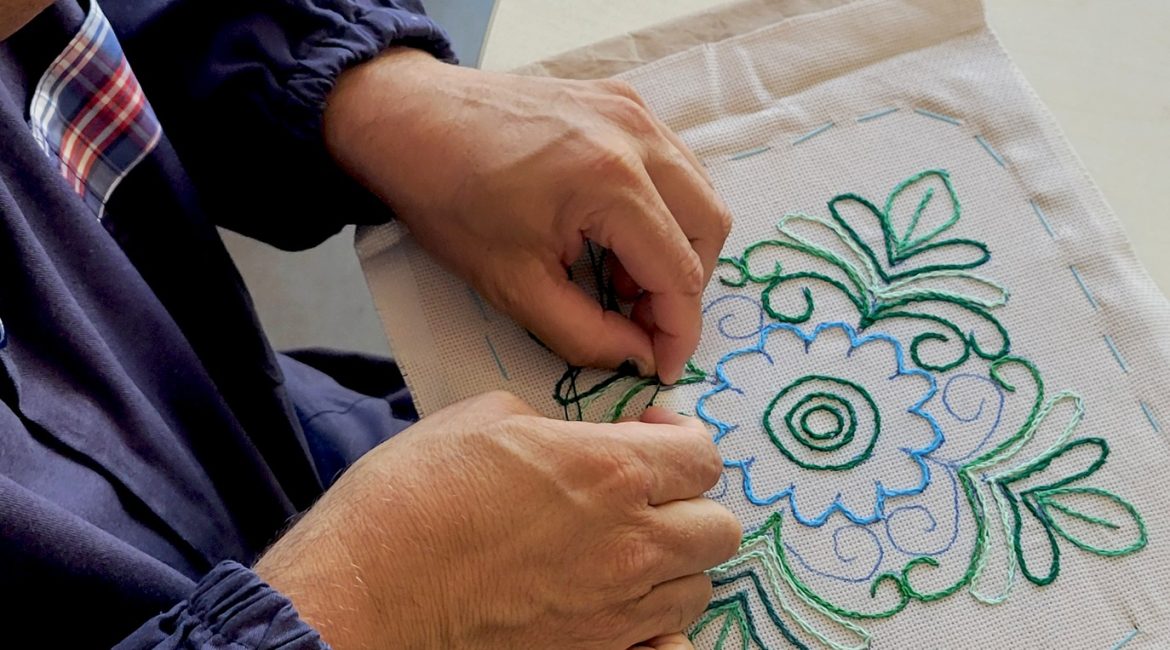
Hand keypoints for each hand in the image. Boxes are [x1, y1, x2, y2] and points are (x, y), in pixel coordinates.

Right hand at [256, 393, 740, 648]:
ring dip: (676, 565)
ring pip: (697, 588)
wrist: (361, 592)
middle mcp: (629, 544)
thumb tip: (578, 441)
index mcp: (609, 470)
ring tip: (630, 551)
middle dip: (691, 503)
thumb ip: (557, 428)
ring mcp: (615, 611)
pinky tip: (621, 608)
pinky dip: (657, 628)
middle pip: (718, 529)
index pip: (702, 455)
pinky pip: (665, 645)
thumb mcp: (484, 420)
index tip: (651, 436)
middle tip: (648, 495)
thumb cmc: (410, 498)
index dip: (682, 439)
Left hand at [324, 49, 731, 383]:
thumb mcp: (515, 287)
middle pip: (709, 228)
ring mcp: (633, 109)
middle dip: (683, 287)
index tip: (663, 367)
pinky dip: (661, 208)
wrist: (409, 120)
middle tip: (639, 321)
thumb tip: (639, 357)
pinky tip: (615, 234)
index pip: (680, 272)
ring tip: (621, 279)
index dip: (679, 332)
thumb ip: (588, 335)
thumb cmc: (449, 200)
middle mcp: (637, 135)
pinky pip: (673, 162)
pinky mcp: (622, 99)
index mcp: (612, 182)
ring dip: (677, 246)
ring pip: (698, 192)